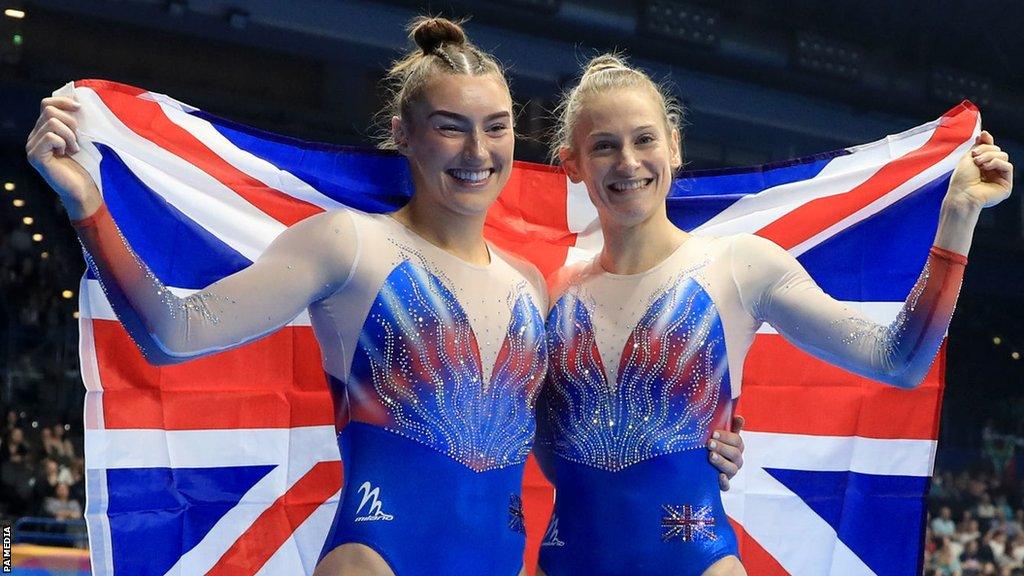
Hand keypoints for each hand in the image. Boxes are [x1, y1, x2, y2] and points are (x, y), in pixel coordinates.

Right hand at [25, 96, 101, 219]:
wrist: (83, 189)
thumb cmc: (84, 165)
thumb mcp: (80, 138)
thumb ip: (73, 122)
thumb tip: (76, 99)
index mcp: (42, 131)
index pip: (46, 104)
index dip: (63, 101)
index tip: (79, 108)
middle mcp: (33, 137)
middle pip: (49, 110)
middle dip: (70, 122)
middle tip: (77, 139)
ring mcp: (32, 147)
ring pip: (52, 123)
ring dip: (70, 135)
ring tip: (74, 149)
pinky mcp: (35, 157)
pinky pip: (51, 137)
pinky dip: (64, 143)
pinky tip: (67, 154)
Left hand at [708, 415, 744, 490]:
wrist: (700, 467)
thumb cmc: (713, 447)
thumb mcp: (720, 437)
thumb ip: (730, 427)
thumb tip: (740, 417)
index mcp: (736, 448)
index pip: (737, 441)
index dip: (727, 437)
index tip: (714, 433)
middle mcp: (735, 461)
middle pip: (735, 454)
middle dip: (722, 448)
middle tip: (709, 443)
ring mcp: (730, 473)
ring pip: (732, 469)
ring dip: (722, 462)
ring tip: (710, 456)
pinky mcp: (722, 484)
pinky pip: (726, 486)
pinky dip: (724, 482)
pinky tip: (719, 477)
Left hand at [947, 131, 1012, 208]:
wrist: (962, 194)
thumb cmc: (961, 179)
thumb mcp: (968, 158)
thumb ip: (978, 146)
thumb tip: (985, 133)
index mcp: (981, 166)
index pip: (990, 150)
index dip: (987, 141)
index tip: (982, 135)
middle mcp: (991, 172)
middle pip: (997, 151)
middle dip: (986, 150)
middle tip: (975, 157)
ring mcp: (999, 178)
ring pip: (1003, 156)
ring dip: (990, 156)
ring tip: (978, 163)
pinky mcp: (1006, 185)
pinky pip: (1008, 166)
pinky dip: (997, 163)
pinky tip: (986, 167)